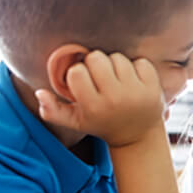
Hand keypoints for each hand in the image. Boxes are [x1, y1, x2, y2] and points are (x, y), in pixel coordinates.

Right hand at [35, 51, 164, 146]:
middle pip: (97, 58)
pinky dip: (136, 67)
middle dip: (95, 64)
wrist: (138, 134)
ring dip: (115, 65)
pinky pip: (140, 61)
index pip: (77, 72)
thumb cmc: (102, 123)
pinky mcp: (153, 87)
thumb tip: (38, 93)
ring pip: (118, 57)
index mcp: (93, 107)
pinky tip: (133, 80)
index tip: (84, 82)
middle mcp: (115, 99)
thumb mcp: (76, 122)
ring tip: (116, 79)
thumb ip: (52, 111)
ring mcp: (136, 92)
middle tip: (100, 77)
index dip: (78, 72)